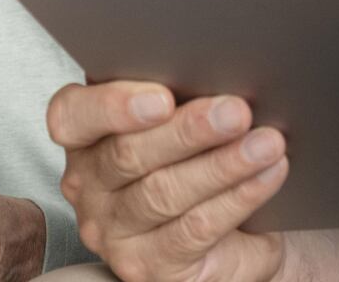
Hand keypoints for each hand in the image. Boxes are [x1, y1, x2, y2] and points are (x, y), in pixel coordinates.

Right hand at [46, 80, 289, 281]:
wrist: (236, 230)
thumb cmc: (200, 159)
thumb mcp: (182, 123)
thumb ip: (181, 98)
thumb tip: (219, 75)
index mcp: (86, 137)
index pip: (72, 115)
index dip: (112, 105)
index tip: (163, 97)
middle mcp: (88, 186)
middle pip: (128, 154)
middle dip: (188, 131)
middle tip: (236, 111)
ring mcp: (113, 232)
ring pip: (163, 193)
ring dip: (222, 165)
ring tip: (266, 144)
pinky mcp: (147, 267)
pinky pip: (194, 229)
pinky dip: (236, 198)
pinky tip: (266, 175)